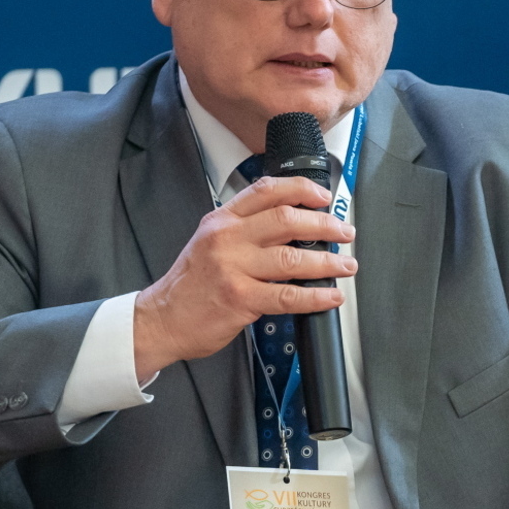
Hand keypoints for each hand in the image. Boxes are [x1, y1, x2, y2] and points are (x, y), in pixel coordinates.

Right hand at [131, 176, 355, 381]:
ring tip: (346, 265)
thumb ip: (245, 228)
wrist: (162, 318)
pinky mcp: (240, 299)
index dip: (301, 189)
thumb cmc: (191, 283)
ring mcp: (233, 268)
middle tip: (345, 233)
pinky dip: (316, 296)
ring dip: (328, 262)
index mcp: (221, 220)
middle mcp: (227, 239)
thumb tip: (294, 224)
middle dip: (325, 225)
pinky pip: (288, 295)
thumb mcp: (210, 241)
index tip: (324, 196)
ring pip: (293, 259)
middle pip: (287, 220)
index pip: (266, 190)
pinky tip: (331, 296)